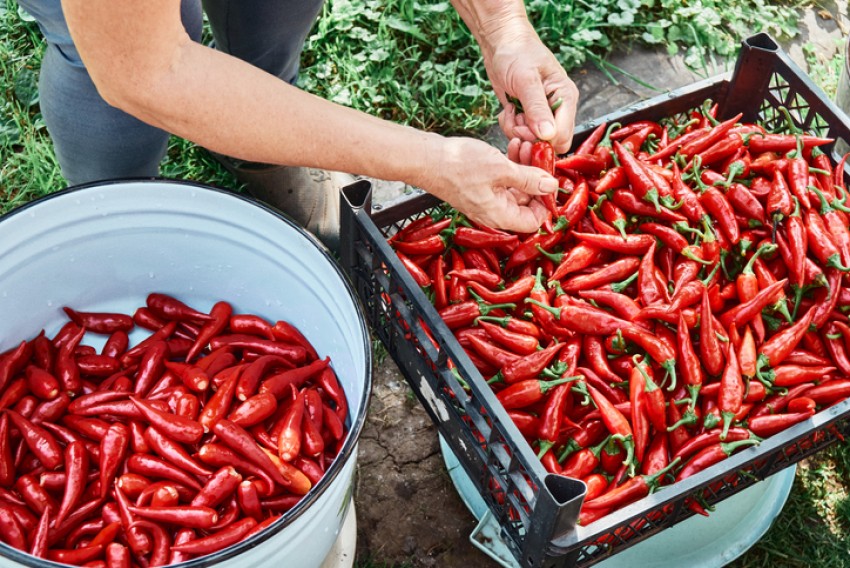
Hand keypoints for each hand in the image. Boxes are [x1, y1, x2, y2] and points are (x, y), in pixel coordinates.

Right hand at [420, 135, 557, 232]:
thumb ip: (529, 179)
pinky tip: (512, 147)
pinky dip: (510, 166)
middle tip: (540, 156)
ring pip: (515, 189)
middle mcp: (493, 212)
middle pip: (526, 203)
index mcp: (499, 215)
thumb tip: (551, 186)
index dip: (546, 203)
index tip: (549, 181)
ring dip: (524, 168)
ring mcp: (485, 200)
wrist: (425, 158)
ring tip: (526, 146)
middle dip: (535, 179)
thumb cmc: (457, 166)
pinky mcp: (478, 187)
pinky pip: (502, 181)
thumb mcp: (501, 169)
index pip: (534, 222)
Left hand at [484, 27, 577, 155]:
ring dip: (516, 130)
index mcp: (566, 97)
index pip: (563, 136)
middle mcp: (558, 109)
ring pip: (532, 141)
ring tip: (510, 111)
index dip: (542, 139)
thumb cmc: (517, 52)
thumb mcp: (526, 79)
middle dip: (528, 137)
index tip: (523, 126)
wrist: (501, 43)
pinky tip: (508, 111)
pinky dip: (510, 127)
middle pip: (548, 143)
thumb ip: (537, 108)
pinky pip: (520, 134)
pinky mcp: (528, 116)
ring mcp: (542, 114)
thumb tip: (548, 135)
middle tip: (515, 119)